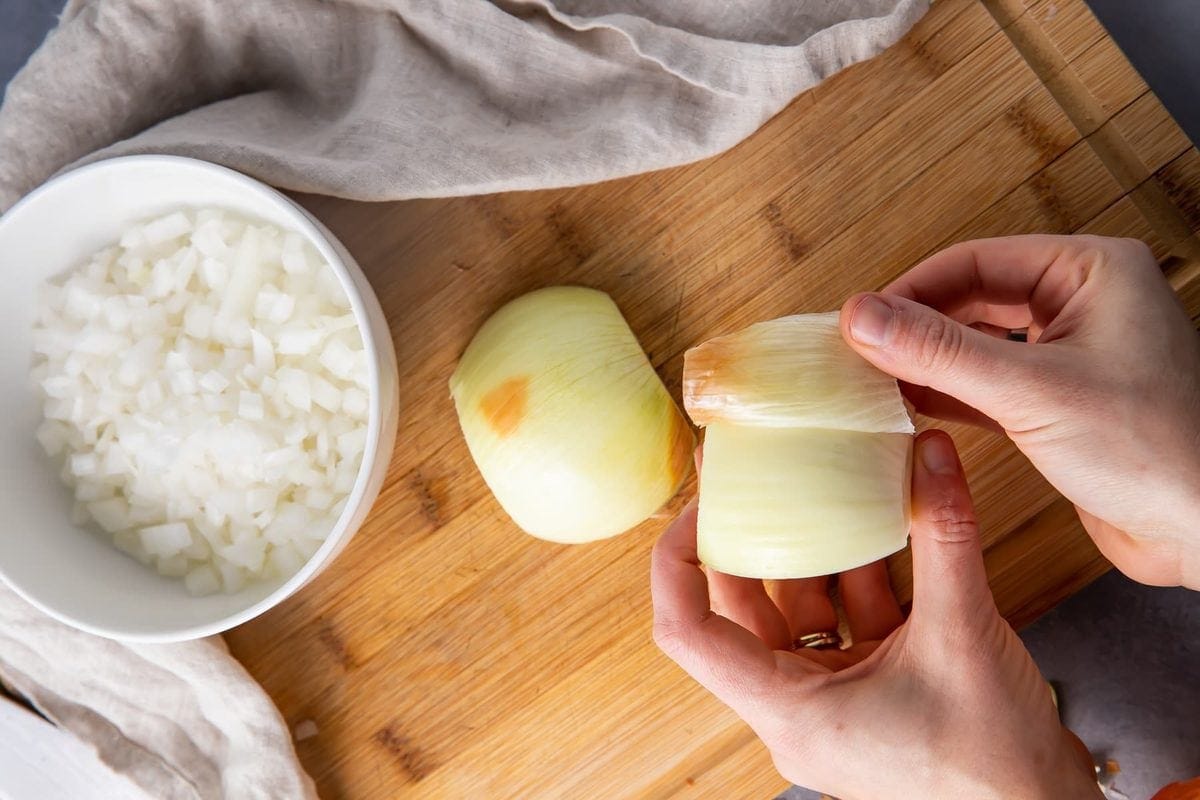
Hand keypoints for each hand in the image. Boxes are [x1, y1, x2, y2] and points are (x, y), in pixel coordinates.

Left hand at [652, 432, 1099, 799]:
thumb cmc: (996, 765)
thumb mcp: (964, 632)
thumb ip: (943, 536)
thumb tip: (927, 453)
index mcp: (789, 708)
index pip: (688, 631)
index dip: (678, 561)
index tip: (699, 505)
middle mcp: (797, 707)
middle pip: (741, 611)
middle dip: (744, 539)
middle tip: (746, 476)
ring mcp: (832, 701)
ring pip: (799, 611)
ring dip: (812, 550)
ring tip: (813, 486)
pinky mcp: (868, 693)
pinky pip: (845, 623)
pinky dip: (857, 577)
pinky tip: (878, 527)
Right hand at [839, 235, 1199, 588]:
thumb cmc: (1153, 452)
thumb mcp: (1031, 392)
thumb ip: (939, 351)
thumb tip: (860, 316)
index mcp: (1092, 272)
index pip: (976, 261)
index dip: (910, 290)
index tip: (856, 323)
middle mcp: (1085, 303)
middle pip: (973, 299)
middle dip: (917, 327)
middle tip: (858, 355)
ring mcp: (1074, 355)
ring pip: (979, 344)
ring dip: (930, 363)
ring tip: (874, 383)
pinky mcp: (1063, 403)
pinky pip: (992, 386)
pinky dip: (951, 396)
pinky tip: (911, 410)